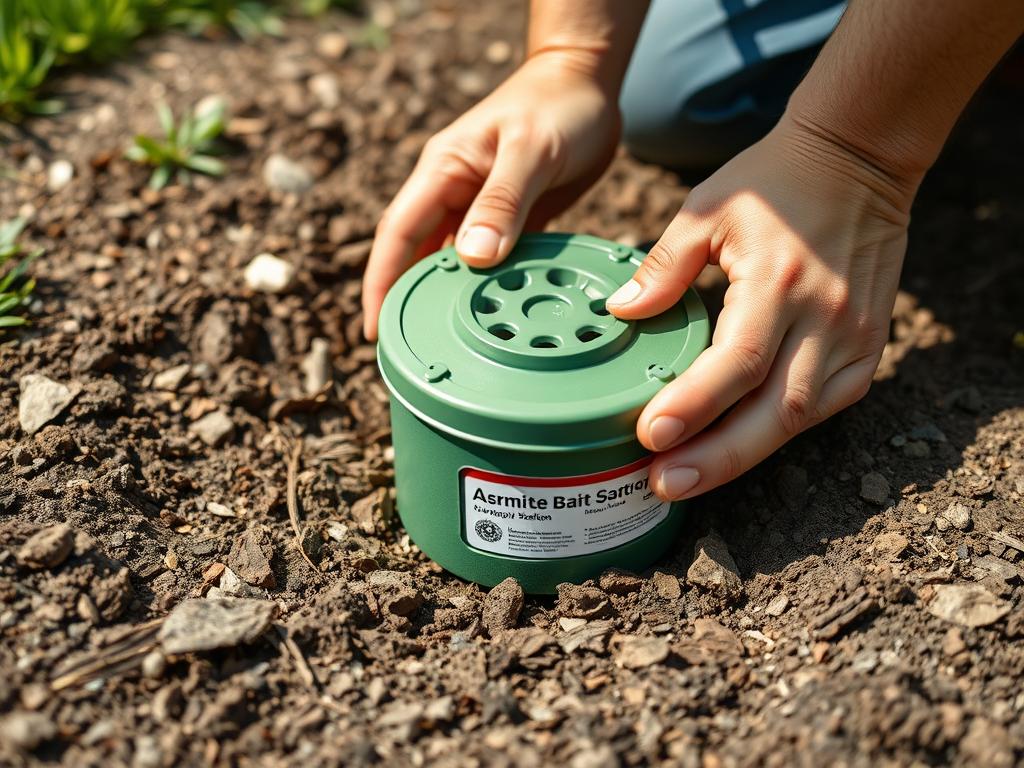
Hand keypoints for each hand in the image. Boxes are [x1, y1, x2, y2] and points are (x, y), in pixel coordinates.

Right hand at [362, 52, 620, 339]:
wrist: (585, 82)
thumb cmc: (558, 105)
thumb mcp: (531, 150)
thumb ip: (502, 201)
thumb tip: (472, 258)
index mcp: (444, 171)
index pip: (398, 233)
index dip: (381, 282)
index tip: (374, 330)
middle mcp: (453, 191)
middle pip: (415, 253)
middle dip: (405, 299)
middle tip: (404, 350)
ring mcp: (478, 207)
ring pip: (450, 261)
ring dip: (443, 297)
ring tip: (441, 345)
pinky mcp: (508, 219)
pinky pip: (489, 260)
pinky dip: (484, 288)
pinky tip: (489, 317)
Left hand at [607, 115, 921, 500]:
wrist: (858, 157)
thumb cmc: (775, 181)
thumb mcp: (707, 208)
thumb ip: (664, 265)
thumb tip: (621, 311)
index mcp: (779, 282)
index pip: (736, 362)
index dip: (694, 406)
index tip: (648, 437)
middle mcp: (825, 317)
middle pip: (774, 412)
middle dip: (718, 458)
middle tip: (664, 484)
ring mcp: (855, 336)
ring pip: (801, 418)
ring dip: (744, 454)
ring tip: (688, 478)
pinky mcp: (870, 344)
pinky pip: (827, 404)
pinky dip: (783, 430)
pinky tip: (741, 447)